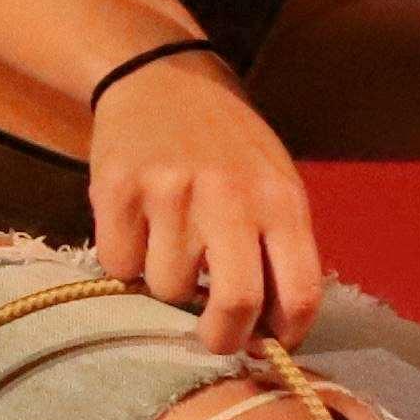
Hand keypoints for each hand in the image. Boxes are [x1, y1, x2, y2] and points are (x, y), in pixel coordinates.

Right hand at [91, 50, 332, 353]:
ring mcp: (171, 193)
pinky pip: (120, 266)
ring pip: (168, 290)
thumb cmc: (227, 145)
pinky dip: (126, 263)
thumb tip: (270, 331)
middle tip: (212, 335)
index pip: (300, 293)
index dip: (286, 335)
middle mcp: (230, 196)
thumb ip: (278, 249)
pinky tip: (137, 230)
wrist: (162, 76)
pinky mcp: (119, 191)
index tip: (269, 343)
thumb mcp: (274, 183)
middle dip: (223, 337)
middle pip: (236, 303)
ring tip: (169, 248)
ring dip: (167, 285)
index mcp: (280, 199)